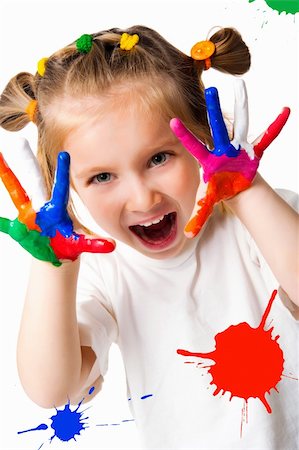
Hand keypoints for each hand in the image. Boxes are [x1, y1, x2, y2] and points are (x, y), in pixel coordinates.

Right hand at [0, 139, 114, 265]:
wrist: (55, 252)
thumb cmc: (68, 242)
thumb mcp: (80, 242)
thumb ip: (94, 244)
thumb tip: (112, 246)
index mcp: (57, 207)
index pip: (60, 188)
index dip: (62, 172)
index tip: (65, 154)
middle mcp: (40, 206)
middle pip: (34, 181)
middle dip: (27, 162)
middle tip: (19, 141)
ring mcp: (27, 215)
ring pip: (16, 193)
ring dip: (7, 176)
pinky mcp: (17, 227)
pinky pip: (5, 223)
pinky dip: (1, 221)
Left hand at [170, 79, 289, 237]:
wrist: (233, 185)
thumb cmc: (218, 189)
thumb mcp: (207, 202)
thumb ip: (198, 217)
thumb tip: (187, 236)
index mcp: (208, 159)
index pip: (193, 146)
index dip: (184, 135)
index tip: (172, 121)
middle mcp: (222, 148)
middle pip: (216, 127)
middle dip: (213, 110)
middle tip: (209, 90)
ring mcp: (237, 147)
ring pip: (240, 124)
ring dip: (242, 106)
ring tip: (241, 86)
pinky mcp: (253, 150)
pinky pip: (266, 137)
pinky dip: (275, 127)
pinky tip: (285, 112)